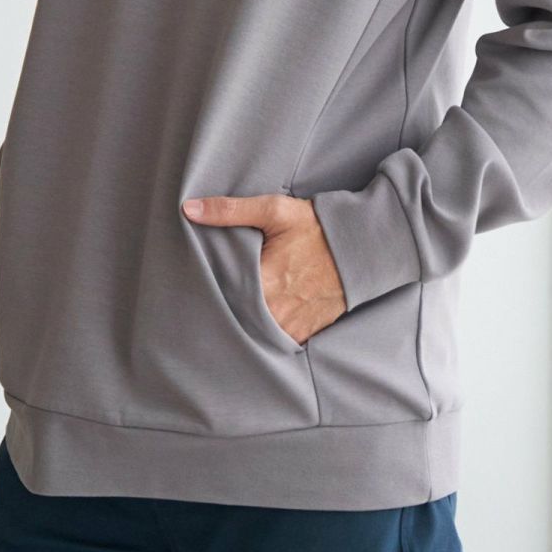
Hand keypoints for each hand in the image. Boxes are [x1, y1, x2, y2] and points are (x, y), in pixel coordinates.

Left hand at [181, 192, 347, 344]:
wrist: (361, 247)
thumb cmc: (317, 227)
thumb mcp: (275, 210)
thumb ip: (230, 210)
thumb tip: (189, 209)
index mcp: (264, 280)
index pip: (220, 294)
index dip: (206, 290)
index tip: (195, 286)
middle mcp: (276, 309)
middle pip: (235, 317)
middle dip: (222, 309)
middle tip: (204, 301)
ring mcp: (291, 325)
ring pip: (253, 333)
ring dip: (241, 323)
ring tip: (226, 312)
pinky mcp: (304, 333)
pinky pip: (274, 341)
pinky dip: (263, 333)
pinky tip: (254, 321)